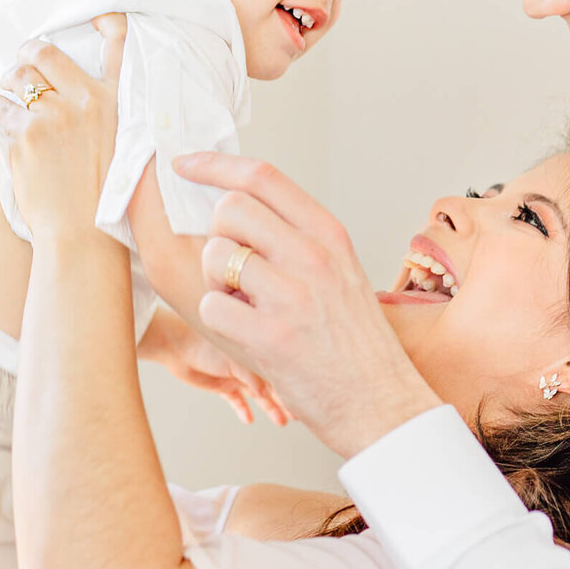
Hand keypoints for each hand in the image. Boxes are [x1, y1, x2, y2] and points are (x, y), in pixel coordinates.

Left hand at [0, 14, 126, 240]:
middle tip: (22, 58)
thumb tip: (77, 95)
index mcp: (116, 102)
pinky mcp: (25, 136)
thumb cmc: (105, 199)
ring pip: (18, 76)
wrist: (84, 234)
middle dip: (28, 51)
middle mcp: (87, 101)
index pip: (119, 44)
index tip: (97, 15)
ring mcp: (54, 117)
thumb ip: (107, 115)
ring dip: (7, 79)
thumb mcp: (125, 147)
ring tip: (3, 87)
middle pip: (46, 52)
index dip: (106, 20)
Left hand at [139, 308, 292, 427]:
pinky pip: (235, 400)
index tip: (307, 397)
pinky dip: (242, 410)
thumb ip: (250, 374)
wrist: (175, 344)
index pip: (278, 372)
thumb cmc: (203, 343)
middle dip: (285, 399)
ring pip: (257, 396)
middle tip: (300, 415)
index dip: (291, 385)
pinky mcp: (221, 385)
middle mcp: (247, 365)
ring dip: (269, 408)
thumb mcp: (233, 358)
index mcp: (254, 354)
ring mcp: (235, 375)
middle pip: (272, 385)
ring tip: (282, 422)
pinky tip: (249, 420)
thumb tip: (265, 392)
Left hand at [172, 152, 440, 458]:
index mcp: (329, 235)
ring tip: (242, 306)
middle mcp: (313, 257)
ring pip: (217, 255)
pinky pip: (213, 306)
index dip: (214, 165)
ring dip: (215, 281)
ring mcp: (292, 296)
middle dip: (217, 236)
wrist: (383, 404)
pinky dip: (217, 319)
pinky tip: (245, 332)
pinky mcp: (272, 337)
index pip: (262, 177)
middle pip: (230, 209)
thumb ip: (299, 241)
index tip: (186, 165)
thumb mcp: (342, 273)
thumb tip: (242, 213)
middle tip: (232, 269)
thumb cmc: (357, 345)